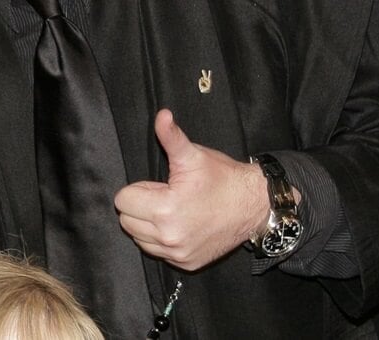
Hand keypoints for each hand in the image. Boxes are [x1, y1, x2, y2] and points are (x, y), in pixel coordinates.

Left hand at [115, 109, 269, 269]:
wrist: (256, 205)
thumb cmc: (223, 178)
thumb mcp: (194, 155)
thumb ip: (171, 137)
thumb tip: (161, 114)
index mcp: (165, 209)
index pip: (122, 200)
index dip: (138, 189)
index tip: (159, 186)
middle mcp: (169, 236)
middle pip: (127, 220)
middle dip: (140, 206)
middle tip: (166, 197)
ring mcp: (178, 253)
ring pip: (139, 238)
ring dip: (148, 225)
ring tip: (173, 210)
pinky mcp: (186, 263)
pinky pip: (157, 252)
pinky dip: (162, 240)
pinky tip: (181, 225)